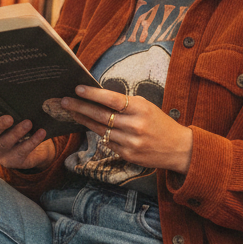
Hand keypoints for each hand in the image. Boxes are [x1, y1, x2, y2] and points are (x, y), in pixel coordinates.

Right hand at [0, 102, 54, 170]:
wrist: (36, 150)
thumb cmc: (23, 126)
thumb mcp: (19, 115)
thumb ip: (16, 105)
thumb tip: (27, 88)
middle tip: (10, 118)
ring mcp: (0, 151)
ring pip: (5, 143)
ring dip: (16, 133)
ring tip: (28, 123)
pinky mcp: (12, 161)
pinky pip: (21, 151)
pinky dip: (32, 141)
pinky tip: (41, 133)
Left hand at [60, 85, 192, 174]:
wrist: (178, 148)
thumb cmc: (160, 123)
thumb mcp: (146, 107)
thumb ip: (125, 104)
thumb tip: (98, 97)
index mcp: (141, 109)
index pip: (112, 100)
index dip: (93, 94)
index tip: (77, 88)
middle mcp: (135, 126)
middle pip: (101, 115)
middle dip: (80, 107)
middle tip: (64, 101)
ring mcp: (130, 142)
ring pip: (100, 129)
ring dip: (83, 120)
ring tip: (71, 112)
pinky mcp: (127, 155)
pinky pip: (107, 142)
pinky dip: (98, 133)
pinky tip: (89, 125)